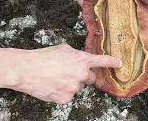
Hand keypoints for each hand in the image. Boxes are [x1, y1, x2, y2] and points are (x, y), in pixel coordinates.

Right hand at [0, 44, 121, 103]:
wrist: (26, 70)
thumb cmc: (43, 57)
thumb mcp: (64, 49)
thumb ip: (77, 55)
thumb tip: (81, 60)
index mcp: (82, 59)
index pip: (102, 61)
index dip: (112, 62)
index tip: (120, 64)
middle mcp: (82, 74)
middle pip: (91, 78)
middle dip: (84, 76)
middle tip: (70, 73)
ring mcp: (74, 87)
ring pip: (78, 87)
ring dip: (71, 84)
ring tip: (56, 78)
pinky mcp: (66, 98)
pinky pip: (69, 95)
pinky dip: (63, 92)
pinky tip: (53, 85)